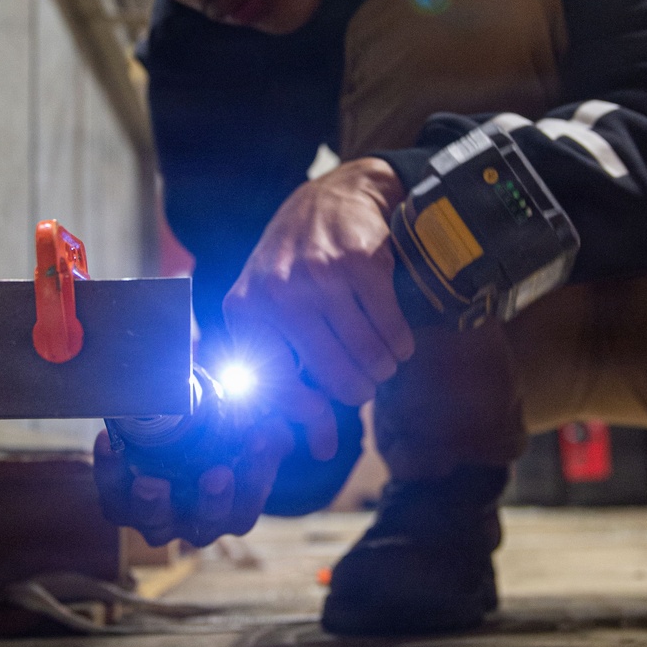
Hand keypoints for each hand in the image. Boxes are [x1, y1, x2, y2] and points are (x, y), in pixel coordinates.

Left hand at [93, 417, 293, 547]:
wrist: (184, 426)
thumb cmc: (231, 429)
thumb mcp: (264, 422)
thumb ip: (285, 421)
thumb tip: (289, 428)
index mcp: (237, 507)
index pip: (251, 502)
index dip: (259, 472)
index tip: (262, 436)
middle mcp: (198, 520)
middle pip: (206, 524)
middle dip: (213, 502)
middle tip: (217, 475)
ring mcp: (160, 516)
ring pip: (154, 523)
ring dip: (152, 505)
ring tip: (150, 483)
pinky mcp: (124, 503)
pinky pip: (113, 498)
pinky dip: (109, 473)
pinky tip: (110, 442)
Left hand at [223, 158, 413, 447]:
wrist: (329, 198)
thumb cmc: (296, 267)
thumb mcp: (272, 313)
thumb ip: (290, 376)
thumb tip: (320, 448)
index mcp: (246, 309)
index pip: (276, 385)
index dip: (309, 415)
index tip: (327, 430)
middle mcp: (278, 293)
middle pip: (335, 376)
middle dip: (358, 389)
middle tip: (365, 383)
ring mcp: (320, 275)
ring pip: (368, 356)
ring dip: (383, 368)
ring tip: (383, 362)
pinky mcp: (361, 262)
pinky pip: (391, 327)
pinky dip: (400, 343)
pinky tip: (398, 341)